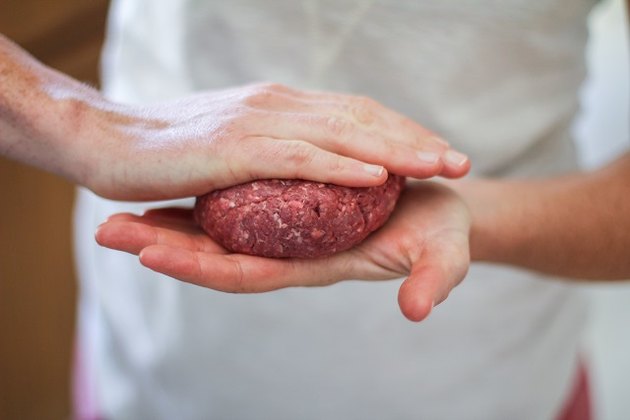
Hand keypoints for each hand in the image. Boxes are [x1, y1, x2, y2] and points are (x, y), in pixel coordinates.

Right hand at [82, 83, 468, 199]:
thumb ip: (266, 149)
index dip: (397, 131)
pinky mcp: (234, 148)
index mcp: (276, 106)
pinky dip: (343, 165)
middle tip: (460, 159)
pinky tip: (378, 176)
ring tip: (440, 165)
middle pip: (360, 118)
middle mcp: (274, 106)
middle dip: (415, 138)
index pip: (351, 113)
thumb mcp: (228, 143)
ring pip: (341, 132)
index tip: (435, 149)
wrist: (102, 138)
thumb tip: (293, 163)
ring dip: (395, 148)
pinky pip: (300, 158)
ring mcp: (256, 124)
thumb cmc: (164, 148)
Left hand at [95, 182, 470, 320]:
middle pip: (219, 254)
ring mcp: (289, 225)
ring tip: (119, 211)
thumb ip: (431, 279)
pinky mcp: (292, 200)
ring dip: (171, 222)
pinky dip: (203, 199)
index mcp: (318, 260)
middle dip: (165, 246)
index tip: (149, 254)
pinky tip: (174, 187)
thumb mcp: (442, 253)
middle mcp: (294, 247)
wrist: (440, 206)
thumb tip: (415, 309)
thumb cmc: (439, 232)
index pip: (250, 271)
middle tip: (108, 233)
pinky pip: (240, 202)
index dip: (202, 266)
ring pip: (222, 228)